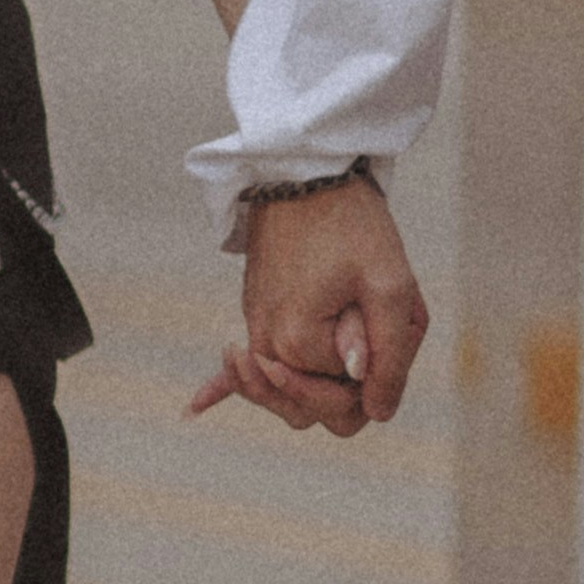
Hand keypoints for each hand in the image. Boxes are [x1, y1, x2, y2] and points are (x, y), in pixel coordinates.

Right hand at [192, 181, 430, 438]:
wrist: (306, 172)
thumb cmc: (352, 224)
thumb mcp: (391, 285)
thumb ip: (391, 355)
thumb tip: (377, 412)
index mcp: (295, 346)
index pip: (345, 406)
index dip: (377, 377)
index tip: (382, 326)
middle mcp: (266, 345)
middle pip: (311, 407)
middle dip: (350, 382)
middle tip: (366, 319)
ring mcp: (256, 329)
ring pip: (291, 387)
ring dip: (322, 373)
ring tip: (346, 331)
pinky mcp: (255, 312)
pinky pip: (243, 364)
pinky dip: (226, 384)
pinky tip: (192, 410)